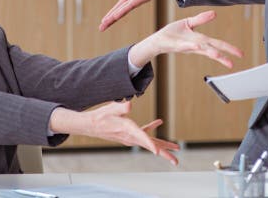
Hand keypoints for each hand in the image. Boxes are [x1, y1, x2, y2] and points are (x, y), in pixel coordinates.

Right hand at [49, 101, 179, 164]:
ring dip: (163, 144)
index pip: (142, 138)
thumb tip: (129, 105)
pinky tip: (159, 122)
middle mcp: (131, 137)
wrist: (91, 124)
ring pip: (150, 142)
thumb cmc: (101, 116)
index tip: (158, 152)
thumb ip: (122, 107)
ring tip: (175, 147)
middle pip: (151, 146)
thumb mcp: (111, 108)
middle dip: (164, 153)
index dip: (150, 144)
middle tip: (176, 161)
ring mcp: (131, 137)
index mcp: (128, 130)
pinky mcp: (130, 135)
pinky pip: (144, 134)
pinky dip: (151, 129)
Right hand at [100, 0, 185, 30]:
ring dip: (113, 17)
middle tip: (101, 28)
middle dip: (110, 19)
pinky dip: (122, 10)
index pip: (120, 5)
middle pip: (120, 10)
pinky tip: (115, 16)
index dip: (111, 12)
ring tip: (104, 24)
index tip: (103, 20)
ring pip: (123, 10)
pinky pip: (131, 5)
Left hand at [128, 10, 243, 68]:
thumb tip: (214, 13)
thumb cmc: (173, 33)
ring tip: (218, 56)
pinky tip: (196, 46)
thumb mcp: (188, 23)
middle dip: (223, 56)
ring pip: (200, 50)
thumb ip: (201, 19)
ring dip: (209, 52)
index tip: (240, 54)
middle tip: (233, 64)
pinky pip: (184, 46)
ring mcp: (186, 46)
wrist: (157, 39)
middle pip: (212, 50)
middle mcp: (195, 45)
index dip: (229, 48)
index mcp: (200, 40)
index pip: (217, 44)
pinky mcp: (176, 45)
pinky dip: (191, 46)